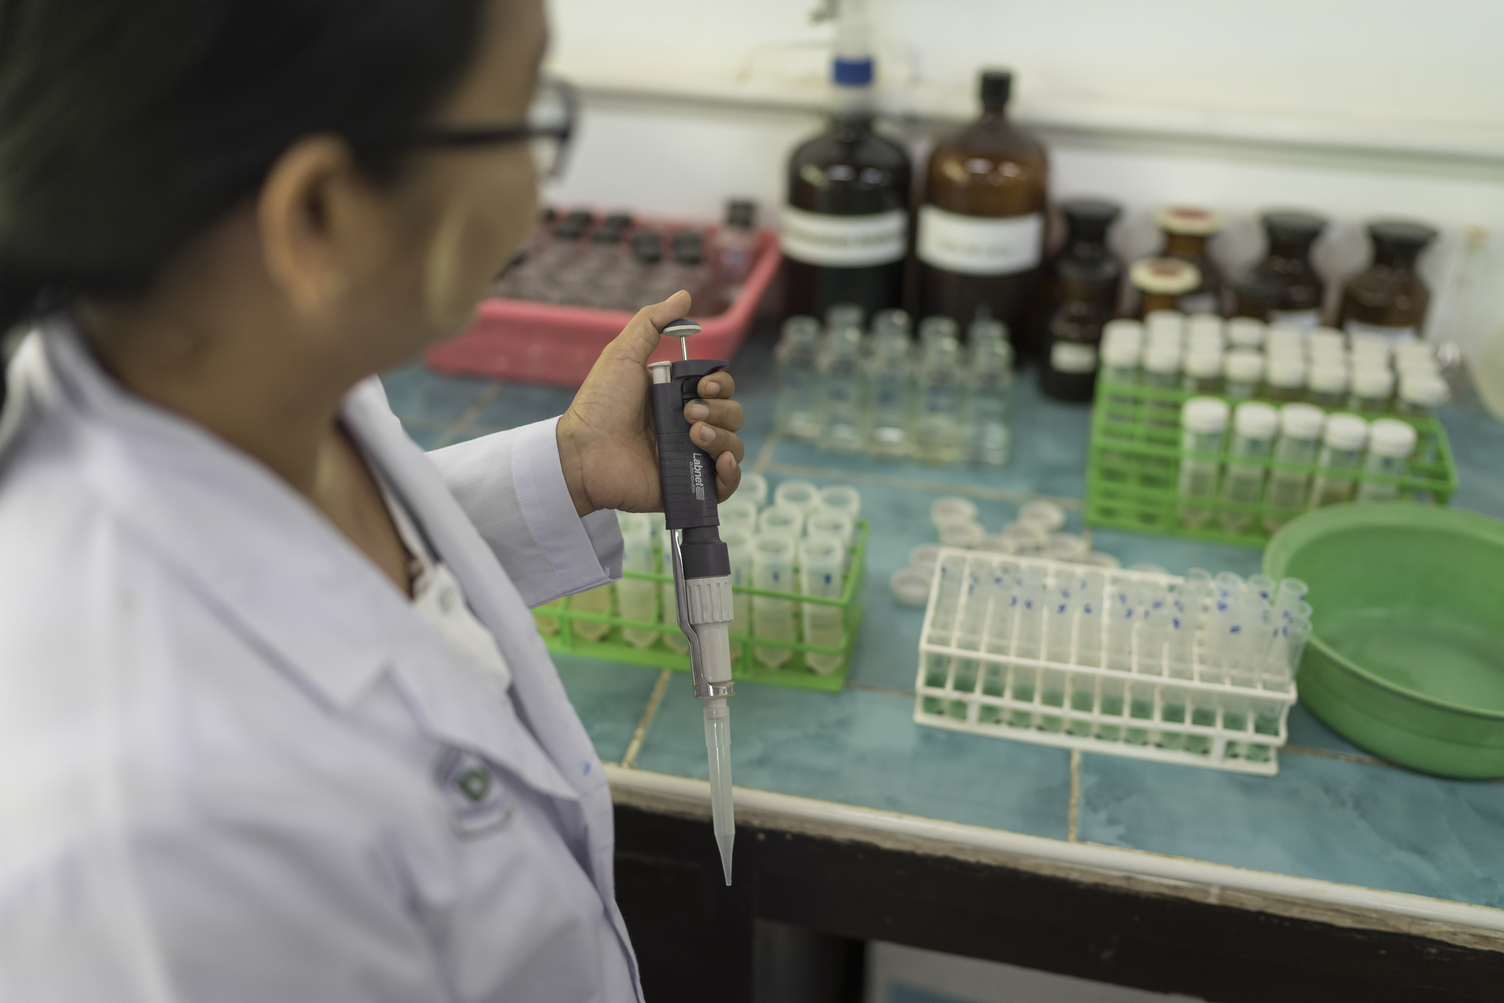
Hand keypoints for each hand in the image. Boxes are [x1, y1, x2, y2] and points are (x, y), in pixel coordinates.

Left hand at [556, 291, 743, 516]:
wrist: (584, 451)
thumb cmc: (600, 404)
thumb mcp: (623, 353)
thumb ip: (652, 323)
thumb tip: (684, 296)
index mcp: (677, 397)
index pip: (720, 388)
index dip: (721, 384)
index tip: (702, 384)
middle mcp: (687, 427)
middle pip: (733, 414)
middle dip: (721, 409)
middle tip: (689, 413)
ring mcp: (689, 458)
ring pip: (734, 445)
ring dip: (724, 436)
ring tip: (695, 435)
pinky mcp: (688, 486)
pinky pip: (727, 485)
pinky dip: (732, 473)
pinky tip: (721, 461)